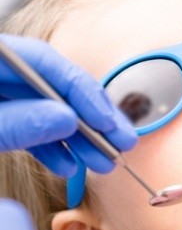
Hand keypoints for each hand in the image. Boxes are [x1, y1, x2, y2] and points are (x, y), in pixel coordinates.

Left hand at [0, 34, 136, 176]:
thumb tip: (68, 120)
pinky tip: (68, 165)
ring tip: (102, 163)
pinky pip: (33, 128)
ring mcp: (4, 96)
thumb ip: (18, 123)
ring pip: (52, 112)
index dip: (84, 93)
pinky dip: (52, 149)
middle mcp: (3, 76)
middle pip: (58, 88)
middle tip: (122, 143)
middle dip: (93, 119)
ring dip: (80, 140)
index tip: (108, 123)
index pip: (48, 64)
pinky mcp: (4, 117)